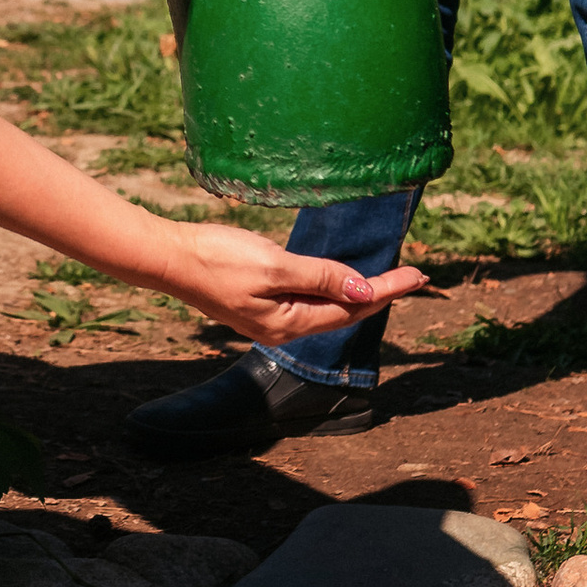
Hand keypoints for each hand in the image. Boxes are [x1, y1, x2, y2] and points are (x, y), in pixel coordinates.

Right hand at [151, 224, 427, 347]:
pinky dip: (330, 290)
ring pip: (325, 309)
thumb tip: (362, 289)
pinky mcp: (255, 303)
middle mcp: (282, 328)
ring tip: (384, 281)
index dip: (388, 290)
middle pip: (343, 313)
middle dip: (379, 295)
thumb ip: (321, 277)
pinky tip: (335, 282)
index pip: (352, 306)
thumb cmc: (218, 259)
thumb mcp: (276, 265)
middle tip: (412, 277)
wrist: (168, 258)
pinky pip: (306, 302)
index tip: (418, 276)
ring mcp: (268, 318)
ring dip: (356, 294)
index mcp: (290, 322)